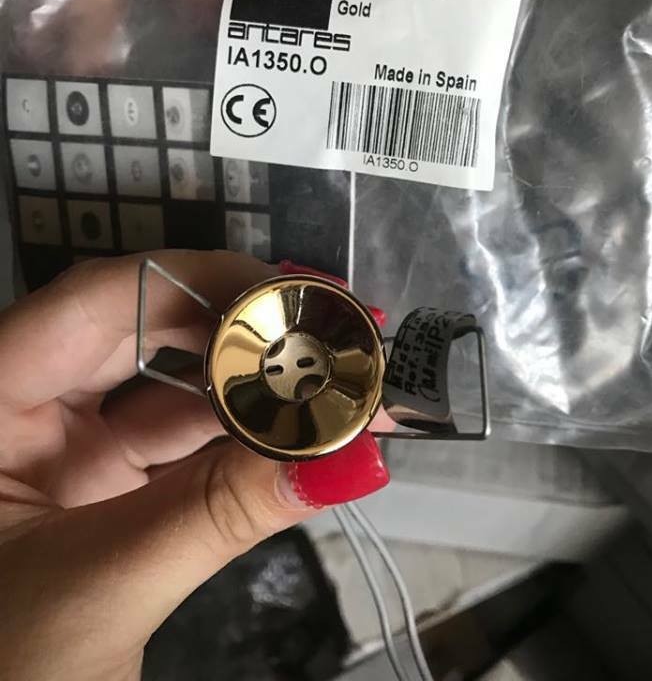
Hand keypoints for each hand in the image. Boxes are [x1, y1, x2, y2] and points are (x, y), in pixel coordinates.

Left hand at [0, 252, 388, 680]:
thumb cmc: (1, 676)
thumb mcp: (102, 590)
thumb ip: (222, 514)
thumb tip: (343, 458)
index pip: (97, 302)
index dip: (203, 283)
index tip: (296, 293)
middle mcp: (20, 404)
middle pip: (142, 329)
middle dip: (243, 329)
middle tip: (333, 326)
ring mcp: (60, 445)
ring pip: (168, 387)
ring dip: (256, 388)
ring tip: (340, 380)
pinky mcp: (97, 484)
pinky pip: (176, 443)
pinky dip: (241, 441)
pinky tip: (304, 433)